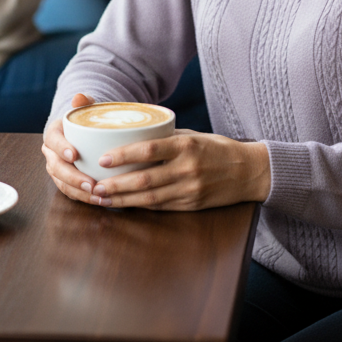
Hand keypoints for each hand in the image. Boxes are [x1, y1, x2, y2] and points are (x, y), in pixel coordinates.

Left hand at [42, 93, 270, 210]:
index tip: (102, 158)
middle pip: (144, 179)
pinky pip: (160, 207)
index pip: (150, 149)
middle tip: (93, 186)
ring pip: (149, 198)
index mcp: (186, 146)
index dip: (124, 155)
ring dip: (122, 199)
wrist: (248, 171)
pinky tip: (123, 205)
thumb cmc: (216, 148)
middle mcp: (187, 169)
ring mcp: (189, 190)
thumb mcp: (192, 135)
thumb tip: (131, 135)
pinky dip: (139, 206)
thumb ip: (165, 138)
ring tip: (101, 198)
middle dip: (115, 185)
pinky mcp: (191, 205)